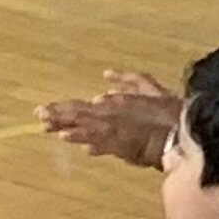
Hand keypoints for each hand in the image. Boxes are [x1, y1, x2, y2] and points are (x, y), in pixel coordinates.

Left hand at [39, 70, 180, 166]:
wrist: (181, 132)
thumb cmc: (169, 110)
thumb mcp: (151, 88)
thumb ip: (129, 80)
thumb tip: (106, 75)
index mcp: (114, 102)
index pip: (81, 106)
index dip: (61, 108)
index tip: (43, 110)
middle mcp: (108, 113)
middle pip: (76, 114)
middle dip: (56, 114)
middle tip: (38, 115)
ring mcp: (111, 128)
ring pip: (80, 126)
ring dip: (62, 125)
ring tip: (44, 126)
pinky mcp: (117, 143)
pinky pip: (93, 139)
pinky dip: (79, 136)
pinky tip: (65, 136)